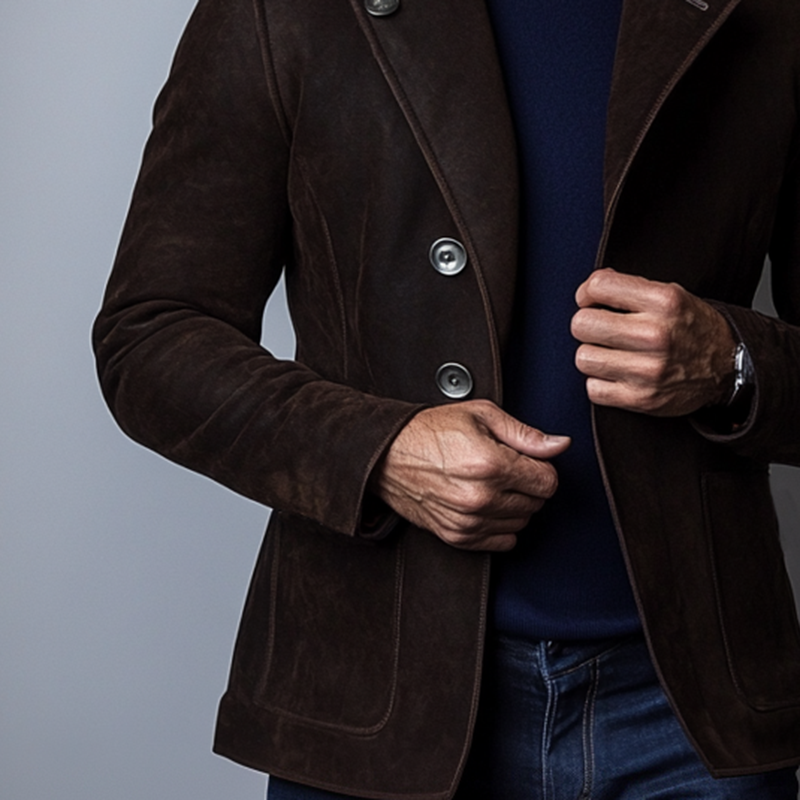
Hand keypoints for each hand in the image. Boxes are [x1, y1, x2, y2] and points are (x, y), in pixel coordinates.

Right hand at [369, 400, 569, 551]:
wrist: (386, 455)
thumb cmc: (429, 431)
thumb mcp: (480, 415)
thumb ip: (525, 433)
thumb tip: (560, 445)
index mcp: (491, 464)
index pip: (548, 482)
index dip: (541, 468)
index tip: (525, 460)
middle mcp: (482, 497)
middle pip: (536, 503)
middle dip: (527, 485)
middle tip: (504, 468)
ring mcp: (469, 521)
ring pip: (521, 523)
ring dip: (514, 506)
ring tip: (490, 484)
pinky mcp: (457, 536)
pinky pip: (502, 542)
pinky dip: (500, 525)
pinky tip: (484, 504)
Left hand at [571, 269, 736, 415]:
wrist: (728, 366)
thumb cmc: (690, 328)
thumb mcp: (670, 294)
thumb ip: (628, 287)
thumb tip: (588, 289)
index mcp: (663, 301)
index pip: (597, 287)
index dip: (587, 294)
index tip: (593, 302)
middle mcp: (655, 335)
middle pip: (582, 325)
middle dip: (587, 325)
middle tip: (602, 330)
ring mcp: (648, 370)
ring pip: (583, 358)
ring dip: (593, 356)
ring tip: (612, 353)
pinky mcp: (641, 398)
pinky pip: (593, 389)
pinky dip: (600, 383)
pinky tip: (618, 374)